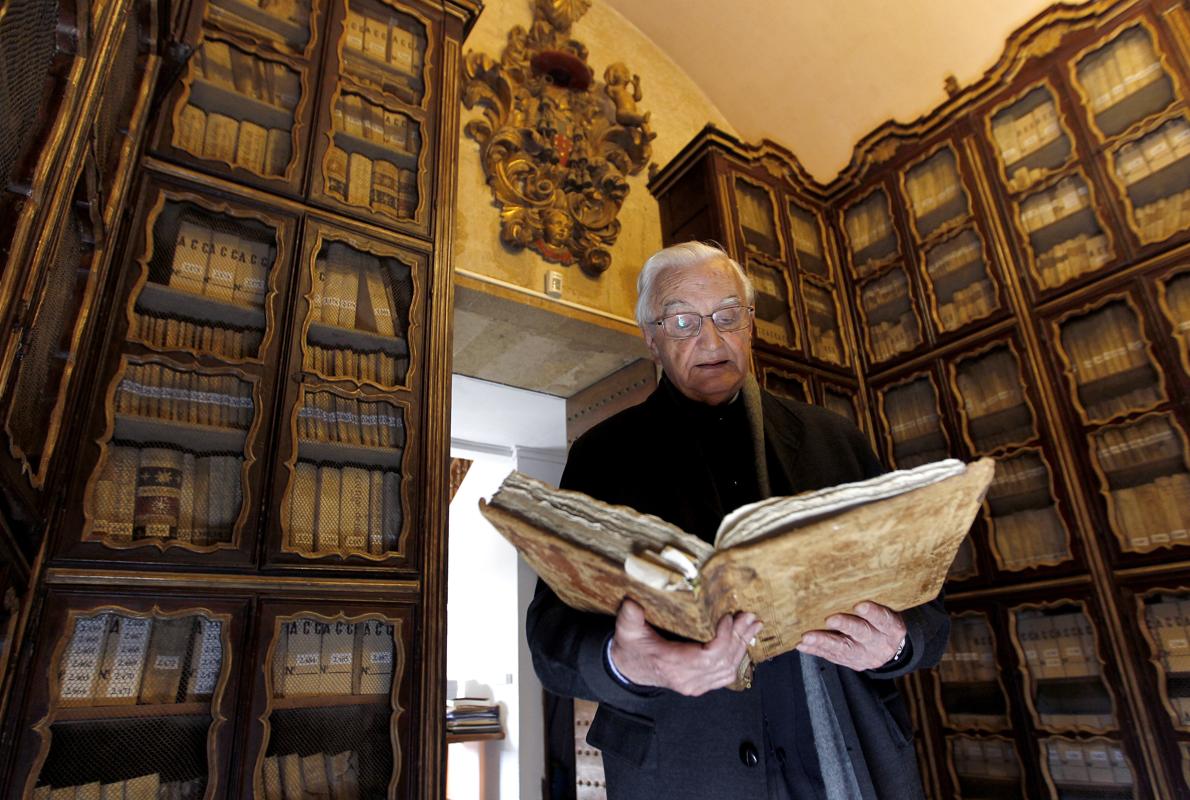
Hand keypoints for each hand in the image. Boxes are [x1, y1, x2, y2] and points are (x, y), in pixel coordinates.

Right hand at [609, 599, 762, 695]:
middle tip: (749, 617)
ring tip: (752, 626)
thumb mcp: (627, 630)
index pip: (707, 657)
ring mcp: (695, 685)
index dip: (723, 639)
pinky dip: (738, 658)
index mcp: (671, 665)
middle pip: (723, 661)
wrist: (630, 669)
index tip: (728, 618)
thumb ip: (630, 617)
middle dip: (739, 637)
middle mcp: (686, 679)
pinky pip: (726, 675)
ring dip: (742, 646)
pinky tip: (744, 642)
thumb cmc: (631, 648)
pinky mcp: (700, 685)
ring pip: (728, 669)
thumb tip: (632, 604)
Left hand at [796, 601, 906, 670]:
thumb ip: (875, 599)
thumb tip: (849, 576)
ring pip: (843, 649)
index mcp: (892, 628)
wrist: (891, 649)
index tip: (860, 605)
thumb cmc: (883, 622)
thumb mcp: (888, 610)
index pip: (883, 619)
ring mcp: (865, 655)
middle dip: (844, 626)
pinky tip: (803, 645)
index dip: (872, 613)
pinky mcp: (852, 663)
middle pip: (862, 634)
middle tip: (829, 620)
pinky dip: (816, 650)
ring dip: (823, 642)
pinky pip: (832, 657)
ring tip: (807, 637)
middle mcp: (879, 643)